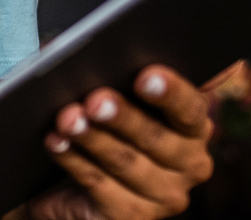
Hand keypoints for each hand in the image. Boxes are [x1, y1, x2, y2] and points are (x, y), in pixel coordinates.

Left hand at [22, 66, 217, 219]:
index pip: (190, 108)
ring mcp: (164, 197)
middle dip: (123, 117)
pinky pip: (100, 186)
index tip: (145, 76)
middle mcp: (190, 164)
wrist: (74, 182)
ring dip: (92, 138)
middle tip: (96, 99)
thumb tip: (96, 47)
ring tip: (67, 118)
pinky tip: (56, 141)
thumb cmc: (104, 125)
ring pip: (125, 162)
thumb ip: (122, 72)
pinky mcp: (131, 217)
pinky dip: (74, 160)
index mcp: (194, 127)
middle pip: (157, 139)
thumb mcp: (119, 97)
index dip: (170, 92)